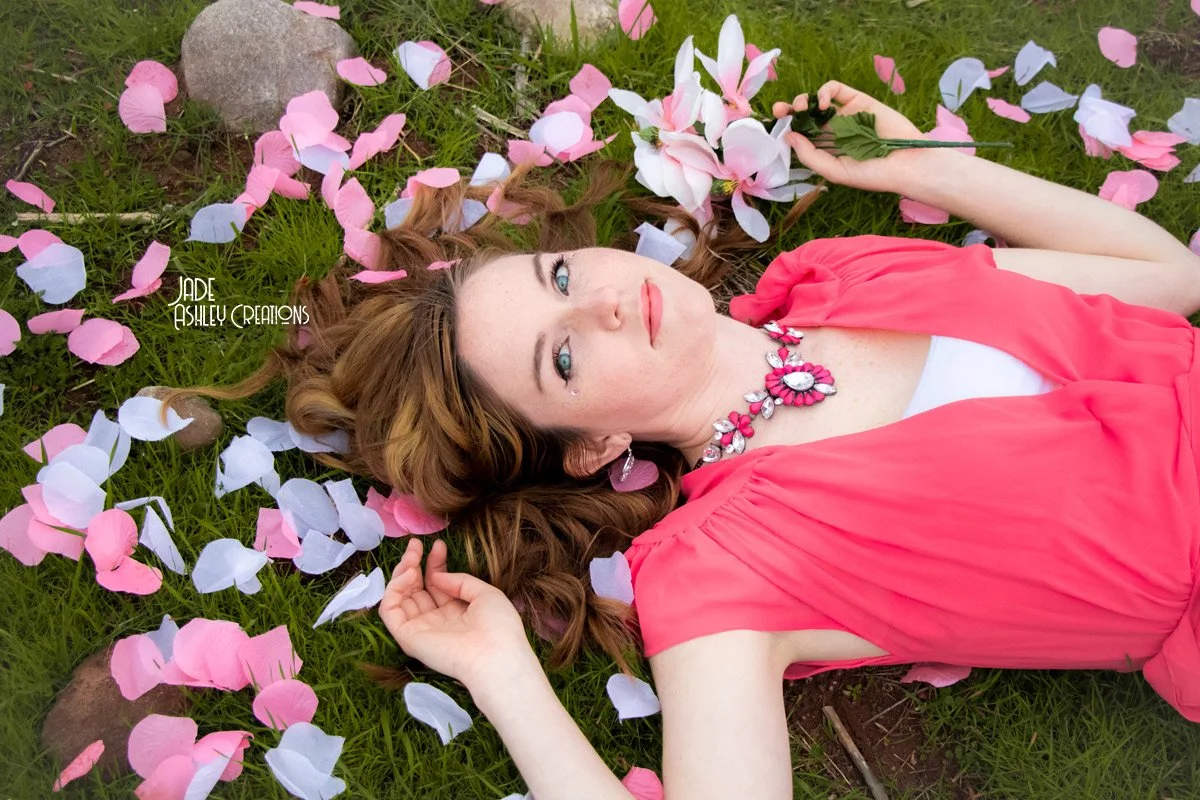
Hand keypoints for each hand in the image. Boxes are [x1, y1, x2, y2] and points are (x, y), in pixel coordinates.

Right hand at [379, 537, 533, 687]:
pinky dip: (393, 589)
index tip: (438, 545)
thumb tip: (436, 575)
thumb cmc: (498, 626)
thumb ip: (460, 581)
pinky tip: (409, 575)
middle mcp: (436, 620)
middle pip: (416, 588)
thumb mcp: (485, 593)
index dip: (434, 563)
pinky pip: (389, 611)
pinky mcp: (407, 637)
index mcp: (455, 612)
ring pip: (399, 597)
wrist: (496, 656)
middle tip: (415, 544)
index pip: (436, 584)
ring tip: (412, 558)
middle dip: (413, 563)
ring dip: (402, 572)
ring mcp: (420, 629)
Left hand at [773, 80, 931, 193]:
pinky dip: (824, 92)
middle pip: (803, 116)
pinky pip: (835, 90)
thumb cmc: (872, 174)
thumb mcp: (835, 171)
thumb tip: (788, 136)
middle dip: (788, 111)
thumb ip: (810, 155)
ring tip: (800, 108)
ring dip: (802, 100)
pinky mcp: (858, 100)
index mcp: (825, 149)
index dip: (785, 129)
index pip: (799, 135)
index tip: (774, 126)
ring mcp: (844, 114)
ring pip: (815, 100)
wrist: (906, 163)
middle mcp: (832, 130)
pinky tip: (822, 104)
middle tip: (779, 111)